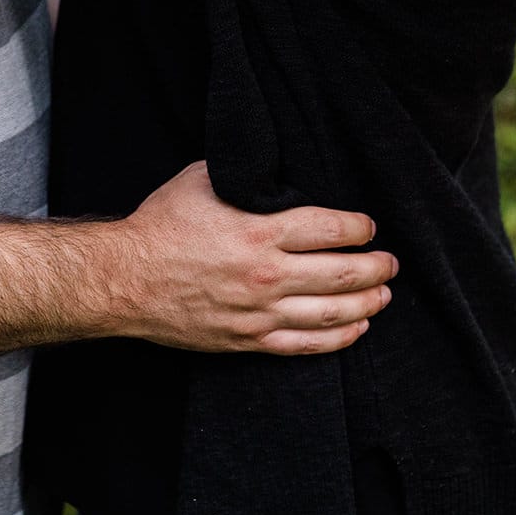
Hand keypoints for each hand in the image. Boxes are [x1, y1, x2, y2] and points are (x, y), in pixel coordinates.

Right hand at [109, 161, 394, 355]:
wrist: (124, 279)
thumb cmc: (160, 225)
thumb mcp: (201, 180)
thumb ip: (245, 176)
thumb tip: (273, 168)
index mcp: (259, 230)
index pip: (331, 228)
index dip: (359, 227)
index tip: (368, 226)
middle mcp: (267, 274)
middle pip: (343, 273)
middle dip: (376, 266)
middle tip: (391, 261)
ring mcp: (259, 312)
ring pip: (331, 312)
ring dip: (367, 303)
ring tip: (384, 294)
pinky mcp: (248, 340)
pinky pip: (305, 345)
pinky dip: (338, 338)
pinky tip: (356, 328)